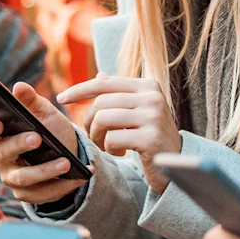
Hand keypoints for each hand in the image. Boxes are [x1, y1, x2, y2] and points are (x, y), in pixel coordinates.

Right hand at [0, 81, 85, 205]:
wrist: (70, 154)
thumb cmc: (50, 130)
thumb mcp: (45, 112)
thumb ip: (31, 100)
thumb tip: (19, 86)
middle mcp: (1, 157)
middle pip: (3, 153)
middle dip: (19, 145)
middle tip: (37, 138)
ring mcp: (12, 177)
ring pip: (23, 178)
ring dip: (45, 170)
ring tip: (66, 163)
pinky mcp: (27, 194)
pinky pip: (41, 193)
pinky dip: (62, 185)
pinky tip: (79, 176)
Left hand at [58, 75, 181, 193]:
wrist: (177, 163)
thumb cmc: (152, 136)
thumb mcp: (139, 111)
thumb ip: (120, 94)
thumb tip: (99, 76)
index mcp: (148, 86)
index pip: (105, 83)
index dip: (79, 90)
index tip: (62, 99)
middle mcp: (153, 97)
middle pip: (101, 103)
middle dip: (89, 122)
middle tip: (95, 136)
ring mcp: (154, 117)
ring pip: (103, 120)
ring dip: (97, 137)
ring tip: (105, 145)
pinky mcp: (151, 138)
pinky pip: (112, 139)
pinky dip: (109, 149)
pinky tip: (119, 153)